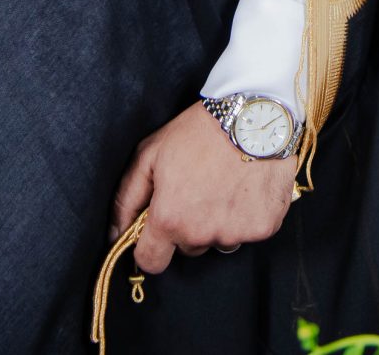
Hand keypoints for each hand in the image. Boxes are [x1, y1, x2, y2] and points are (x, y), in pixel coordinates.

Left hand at [110, 103, 295, 272]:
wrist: (255, 116)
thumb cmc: (200, 131)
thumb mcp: (150, 154)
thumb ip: (127, 198)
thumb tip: (115, 234)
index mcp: (170, 220)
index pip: (151, 262)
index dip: (152, 246)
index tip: (159, 229)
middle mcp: (202, 234)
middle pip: (188, 248)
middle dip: (189, 226)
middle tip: (198, 189)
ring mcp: (236, 233)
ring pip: (219, 240)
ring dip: (219, 222)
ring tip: (226, 183)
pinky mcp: (264, 227)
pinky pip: (249, 232)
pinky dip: (248, 215)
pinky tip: (248, 186)